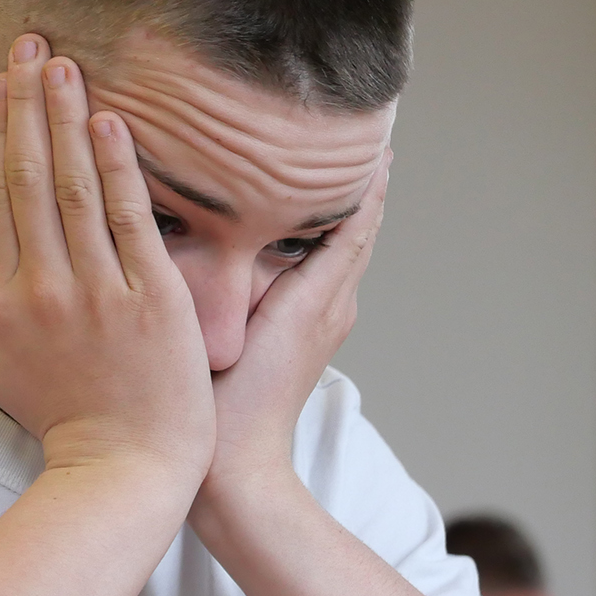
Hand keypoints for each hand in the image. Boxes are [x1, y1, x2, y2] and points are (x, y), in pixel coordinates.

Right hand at [0, 35, 215, 483]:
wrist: (124, 466)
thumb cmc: (58, 413)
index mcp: (1, 297)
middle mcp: (43, 286)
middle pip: (27, 176)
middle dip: (23, 103)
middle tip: (27, 45)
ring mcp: (98, 290)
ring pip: (73, 185)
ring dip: (65, 117)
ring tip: (60, 63)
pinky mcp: (151, 298)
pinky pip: (128, 219)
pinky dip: (116, 166)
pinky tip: (110, 120)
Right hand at [196, 149, 392, 509]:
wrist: (236, 473)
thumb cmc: (227, 407)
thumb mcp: (231, 324)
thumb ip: (245, 265)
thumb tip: (253, 205)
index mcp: (321, 296)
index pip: (357, 216)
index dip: (364, 170)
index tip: (369, 123)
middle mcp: (334, 305)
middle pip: (358, 225)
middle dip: (358, 176)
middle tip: (355, 124)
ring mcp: (324, 322)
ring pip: (342, 246)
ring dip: (342, 204)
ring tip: (332, 155)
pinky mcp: (307, 335)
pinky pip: (323, 270)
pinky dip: (322, 235)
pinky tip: (298, 217)